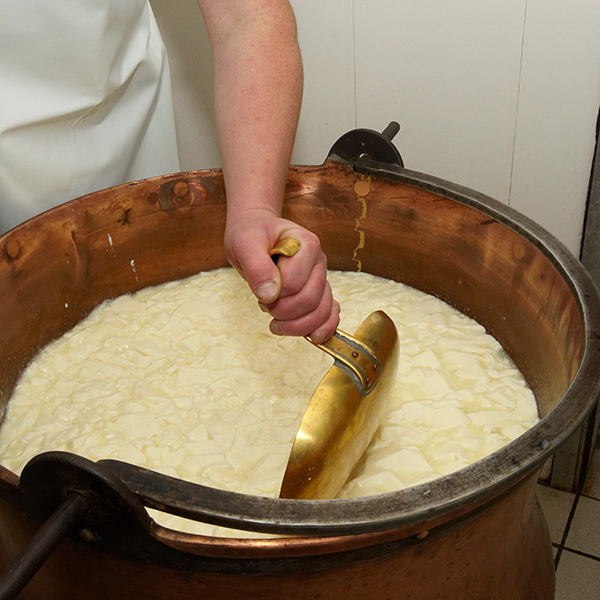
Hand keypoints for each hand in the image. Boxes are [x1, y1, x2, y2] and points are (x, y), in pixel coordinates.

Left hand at [224, 208, 339, 342]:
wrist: (256, 234)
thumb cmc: (252, 236)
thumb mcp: (245, 245)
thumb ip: (257, 267)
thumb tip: (270, 295)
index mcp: (306, 244)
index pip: (294, 282)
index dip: (274, 294)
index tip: (260, 291)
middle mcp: (319, 261)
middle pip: (309, 300)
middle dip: (283, 311)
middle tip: (264, 305)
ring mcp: (321, 277)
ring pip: (321, 311)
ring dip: (296, 325)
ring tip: (276, 322)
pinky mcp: (319, 292)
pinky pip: (330, 314)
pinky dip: (323, 328)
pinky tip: (312, 337)